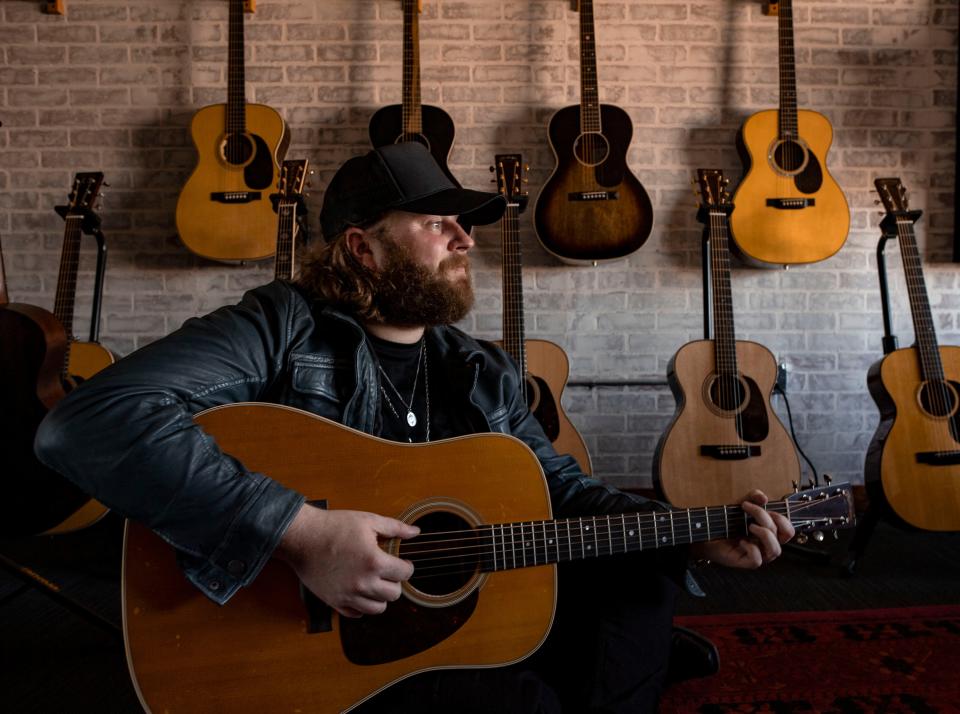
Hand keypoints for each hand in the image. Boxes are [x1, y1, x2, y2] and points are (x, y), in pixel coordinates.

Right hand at [275, 504, 418, 617]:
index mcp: (374, 562)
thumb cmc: (334, 526)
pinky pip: (356, 614)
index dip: (406, 566)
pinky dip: (362, 606)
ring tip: (375, 582)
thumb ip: (395, 528)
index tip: (402, 562)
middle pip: (394, 594)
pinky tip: (360, 591)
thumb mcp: (368, 521)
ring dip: (380, 596)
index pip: (404, 574)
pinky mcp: (335, 601)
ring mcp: (348, 595)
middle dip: (395, 582)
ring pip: (378, 608)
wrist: (302, 537)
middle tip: (388, 572)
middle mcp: (363, 583)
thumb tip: (415, 532)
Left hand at [691, 490, 794, 568]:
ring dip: (764, 534)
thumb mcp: (740, 505)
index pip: (788, 531)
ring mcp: (757, 554)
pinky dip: (751, 548)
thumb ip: (752, 497)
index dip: (781, 518)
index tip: (763, 506)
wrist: (706, 531)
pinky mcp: (745, 562)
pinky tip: (741, 541)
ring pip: (775, 551)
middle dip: (767, 519)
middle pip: (782, 537)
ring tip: (749, 526)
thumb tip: (763, 497)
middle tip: (748, 510)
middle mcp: (766, 545)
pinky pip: (758, 560)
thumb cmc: (726, 521)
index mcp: (769, 533)